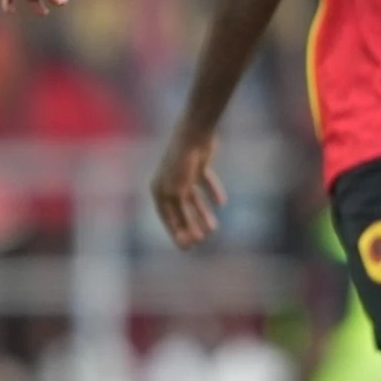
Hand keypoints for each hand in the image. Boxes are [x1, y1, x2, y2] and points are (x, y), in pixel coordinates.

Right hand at [150, 125, 222, 248]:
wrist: (194, 134)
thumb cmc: (180, 163)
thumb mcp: (176, 191)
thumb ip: (179, 211)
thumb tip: (183, 230)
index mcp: (158, 189)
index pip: (167, 217)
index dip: (176, 232)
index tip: (187, 247)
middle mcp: (169, 182)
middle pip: (180, 210)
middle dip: (190, 226)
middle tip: (200, 241)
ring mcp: (184, 174)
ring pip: (193, 199)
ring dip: (202, 213)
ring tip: (213, 228)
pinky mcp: (198, 165)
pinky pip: (205, 183)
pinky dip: (212, 192)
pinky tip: (221, 203)